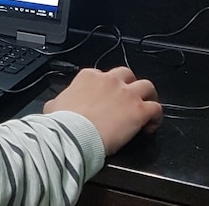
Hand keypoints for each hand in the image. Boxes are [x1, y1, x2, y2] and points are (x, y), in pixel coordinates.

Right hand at [43, 66, 161, 154]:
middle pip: (127, 74)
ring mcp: (126, 93)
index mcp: (88, 77)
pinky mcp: (138, 110)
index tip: (106, 100)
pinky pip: (156, 108)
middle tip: (128, 100)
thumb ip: (57, 101)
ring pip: (147, 85)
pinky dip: (155, 117)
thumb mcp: (52, 105)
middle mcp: (109, 80)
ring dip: (148, 96)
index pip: (102, 75)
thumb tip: (54, 106)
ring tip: (146, 109)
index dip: (106, 88)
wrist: (74, 133)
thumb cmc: (63, 121)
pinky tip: (149, 127)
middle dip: (129, 85)